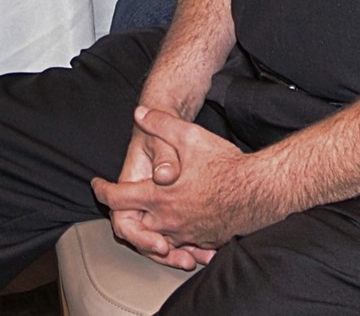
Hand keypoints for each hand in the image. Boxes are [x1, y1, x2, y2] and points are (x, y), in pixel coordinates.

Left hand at [93, 105, 282, 264]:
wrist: (260, 190)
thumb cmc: (226, 164)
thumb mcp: (190, 136)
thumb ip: (161, 123)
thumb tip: (140, 112)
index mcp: (158, 196)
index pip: (117, 199)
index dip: (102, 191)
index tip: (98, 186)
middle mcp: (168, 220)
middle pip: (132, 226)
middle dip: (124, 216)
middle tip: (121, 206)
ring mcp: (187, 234)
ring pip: (156, 241)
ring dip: (147, 232)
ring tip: (145, 220)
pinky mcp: (204, 241)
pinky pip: (181, 248)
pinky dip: (174, 243)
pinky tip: (176, 234)